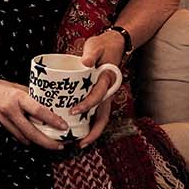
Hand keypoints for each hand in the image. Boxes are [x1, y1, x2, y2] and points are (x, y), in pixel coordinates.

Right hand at [0, 76, 66, 150]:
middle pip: (32, 132)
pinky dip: (27, 140)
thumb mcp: (16, 87)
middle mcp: (11, 111)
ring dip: (38, 143)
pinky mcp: (0, 126)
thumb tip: (47, 103)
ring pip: (24, 138)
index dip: (53, 120)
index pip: (39, 111)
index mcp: (17, 97)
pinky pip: (16, 136)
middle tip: (60, 145)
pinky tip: (35, 141)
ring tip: (51, 144)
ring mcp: (4, 120)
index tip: (64, 127)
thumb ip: (31, 96)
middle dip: (48, 142)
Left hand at [75, 32, 125, 149]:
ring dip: (92, 131)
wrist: (115, 45)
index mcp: (107, 80)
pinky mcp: (101, 95)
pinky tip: (77, 128)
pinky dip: (89, 122)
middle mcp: (108, 91)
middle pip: (103, 116)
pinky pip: (96, 112)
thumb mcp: (95, 46)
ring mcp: (105, 95)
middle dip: (93, 132)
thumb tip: (85, 63)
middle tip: (79, 143)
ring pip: (101, 117)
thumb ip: (91, 54)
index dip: (86, 105)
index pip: (98, 96)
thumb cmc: (103, 46)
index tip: (73, 111)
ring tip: (78, 142)